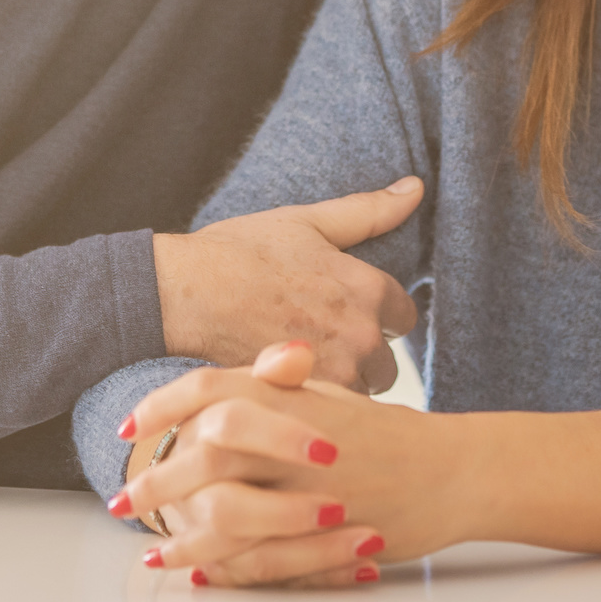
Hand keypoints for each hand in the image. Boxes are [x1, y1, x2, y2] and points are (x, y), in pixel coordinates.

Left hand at [118, 341, 476, 586]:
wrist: (458, 472)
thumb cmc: (394, 436)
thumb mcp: (334, 398)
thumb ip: (278, 389)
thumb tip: (223, 385)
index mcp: (294, 396)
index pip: (208, 390)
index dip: (160, 408)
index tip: (127, 431)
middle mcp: (296, 439)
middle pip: (202, 455)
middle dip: (154, 481)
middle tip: (122, 500)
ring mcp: (310, 491)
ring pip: (222, 513)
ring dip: (179, 536)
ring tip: (153, 550)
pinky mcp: (325, 539)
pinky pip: (259, 559)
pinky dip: (222, 568)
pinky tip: (200, 571)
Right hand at [151, 179, 422, 392]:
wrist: (184, 293)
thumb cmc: (242, 252)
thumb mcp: (309, 222)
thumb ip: (370, 211)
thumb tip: (416, 187)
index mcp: (370, 290)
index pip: (404, 317)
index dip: (375, 314)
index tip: (341, 311)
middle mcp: (363, 335)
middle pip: (386, 364)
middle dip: (359, 356)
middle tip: (315, 340)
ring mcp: (335, 373)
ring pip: (358, 393)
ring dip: (337, 384)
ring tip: (298, 364)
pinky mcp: (304, 402)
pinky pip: (326, 414)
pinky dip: (311, 404)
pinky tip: (284, 385)